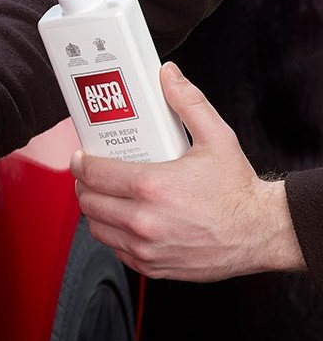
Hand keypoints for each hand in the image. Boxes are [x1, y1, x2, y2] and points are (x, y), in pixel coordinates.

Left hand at [71, 62, 305, 280]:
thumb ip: (187, 102)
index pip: (93, 173)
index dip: (80, 162)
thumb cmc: (237, 188)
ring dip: (95, 210)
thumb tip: (166, 74)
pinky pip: (115, 248)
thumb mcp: (216, 138)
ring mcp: (146, 247)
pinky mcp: (152, 265)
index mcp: (152, 186)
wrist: (261, 232)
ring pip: (96, 227)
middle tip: (90, 174)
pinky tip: (122, 219)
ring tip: (104, 195)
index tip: (80, 156)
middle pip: (88, 201)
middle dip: (84, 185)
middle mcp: (144, 220)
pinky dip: (112, 233)